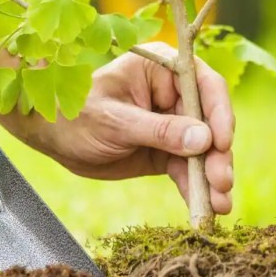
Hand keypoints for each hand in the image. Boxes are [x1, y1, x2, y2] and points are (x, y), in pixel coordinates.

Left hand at [5, 42, 233, 213]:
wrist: (53, 138)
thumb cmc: (76, 116)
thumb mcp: (115, 122)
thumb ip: (159, 131)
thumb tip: (205, 140)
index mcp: (161, 68)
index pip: (203, 85)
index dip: (219, 114)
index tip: (222, 143)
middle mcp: (173, 93)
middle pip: (210, 122)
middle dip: (217, 155)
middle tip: (221, 183)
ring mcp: (172, 124)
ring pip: (203, 151)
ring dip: (212, 177)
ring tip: (219, 205)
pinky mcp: (165, 151)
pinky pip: (186, 169)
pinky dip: (195, 188)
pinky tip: (205, 208)